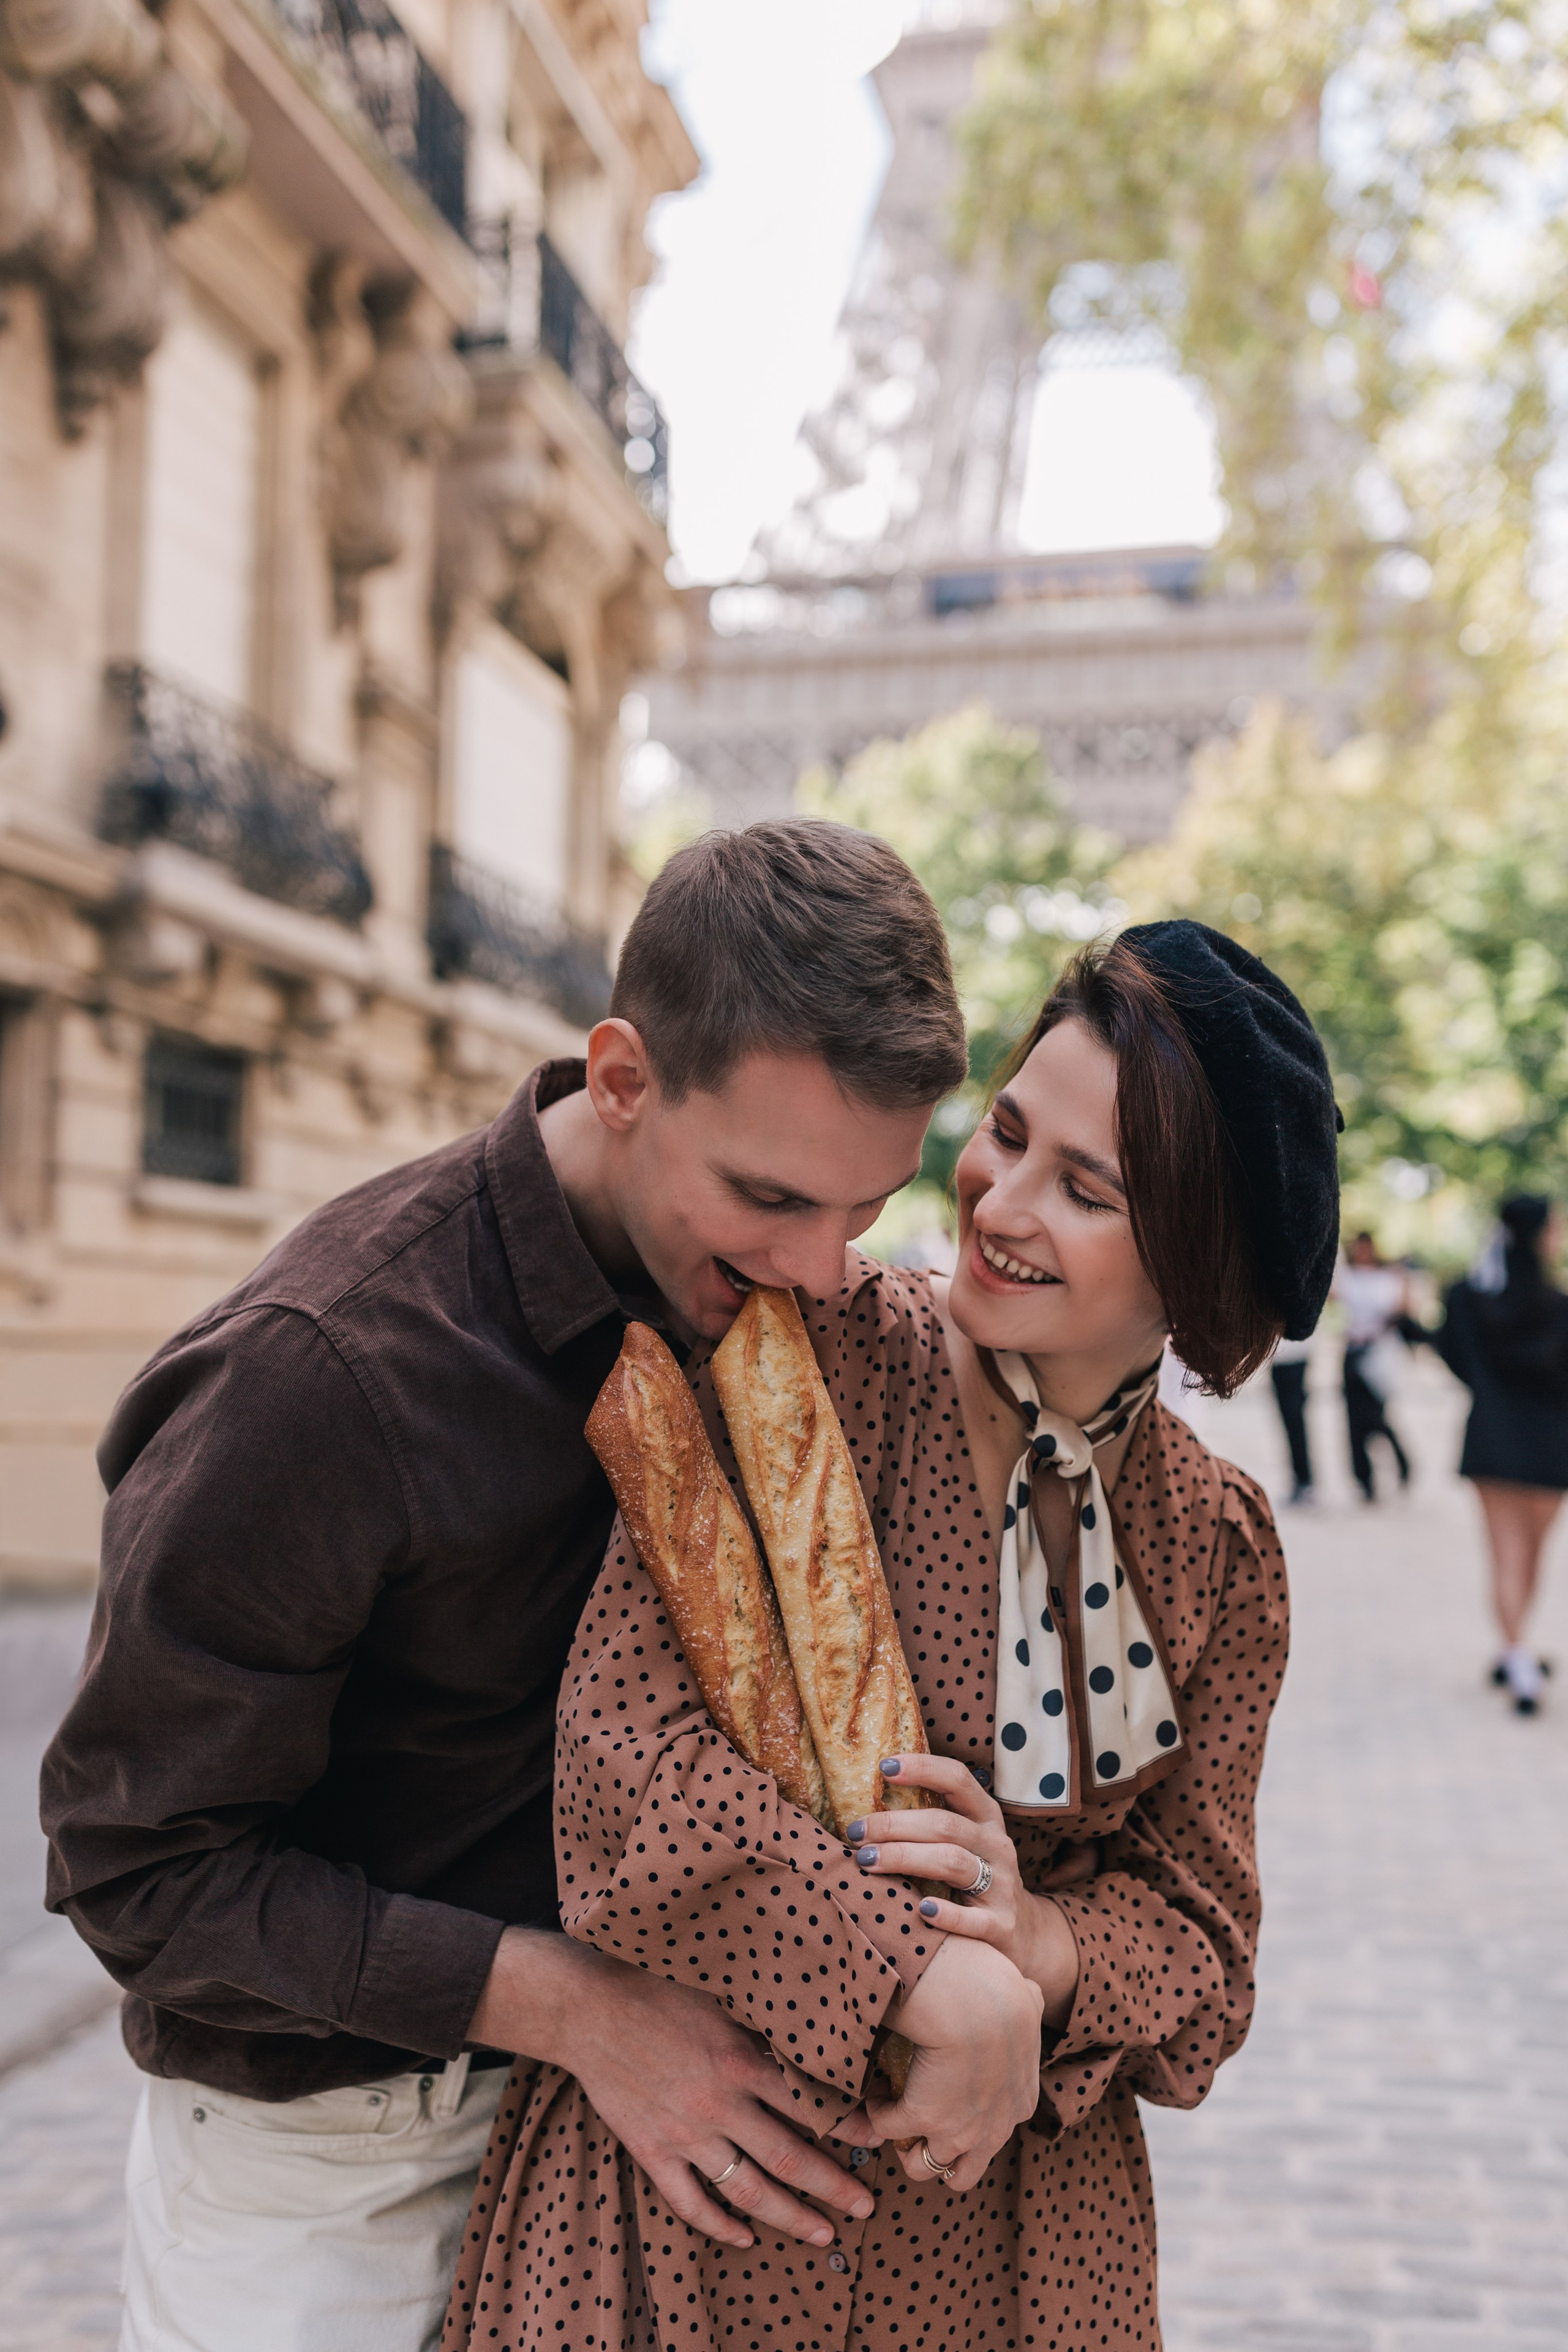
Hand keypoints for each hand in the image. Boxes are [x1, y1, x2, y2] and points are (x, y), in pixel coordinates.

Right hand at [468, 1930, 878, 2252]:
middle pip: (788, 2159)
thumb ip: (763, 2020)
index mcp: (740, 2062)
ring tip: (822, 2234)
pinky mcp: (652, 2151)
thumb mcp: (721, 1995)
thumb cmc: (659, 1989)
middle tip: (865, 2208)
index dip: (849, 2127)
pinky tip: (743, 2237)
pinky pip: (689, 2201)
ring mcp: (685, 2134)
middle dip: (833, 2188)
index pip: (810, 2105)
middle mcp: (718, 2105)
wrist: (590, 2009)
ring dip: (788, 2217)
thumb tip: (813, 2026)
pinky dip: (718, 2225)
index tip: (878, 2140)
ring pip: (747, 2190)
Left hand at [847, 1755, 1083, 2028]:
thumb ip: (930, 1823)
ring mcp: (1002, 1885)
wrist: (1023, 1933)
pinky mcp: (1001, 1925)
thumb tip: (867, 1804)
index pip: (958, 1780)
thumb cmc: (975, 1878)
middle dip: (895, 1825)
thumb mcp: (964, 1843)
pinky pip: (972, 1919)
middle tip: (856, 1831)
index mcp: (986, 1817)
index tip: (884, 1766)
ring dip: (905, 1858)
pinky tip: (921, 1909)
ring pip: (953, 1862)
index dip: (923, 1768)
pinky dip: (946, 1914)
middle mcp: (997, 1845)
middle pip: (945, 1824)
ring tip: (867, 1861)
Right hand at [866, 1936, 1043, 2190]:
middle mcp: (990, 2132)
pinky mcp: (920, 2120)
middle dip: (940, 2155)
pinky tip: (877, 2089)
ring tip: (895, 2110)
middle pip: (961, 2174)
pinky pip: (887, 2128)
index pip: (993, 2137)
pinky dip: (877, 2111)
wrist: (971, 2003)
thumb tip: (1028, 1992)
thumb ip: (1029, 2004)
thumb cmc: (1000, 1992)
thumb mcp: (1028, 2004)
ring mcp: (955, 2132)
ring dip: (905, 2142)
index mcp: (1019, 2105)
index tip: (948, 2092)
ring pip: (922, 2167)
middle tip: (923, 2121)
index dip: (968, 2121)